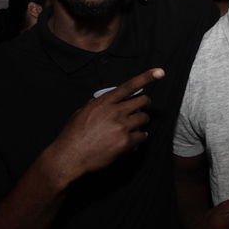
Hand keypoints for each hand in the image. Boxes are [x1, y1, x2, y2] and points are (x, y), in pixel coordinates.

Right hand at [46, 68, 164, 183]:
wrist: (69, 157)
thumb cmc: (73, 134)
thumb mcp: (82, 111)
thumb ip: (98, 103)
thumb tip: (109, 98)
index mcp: (104, 102)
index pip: (130, 86)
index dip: (146, 77)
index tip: (159, 72)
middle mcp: (115, 112)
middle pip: (143, 101)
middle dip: (145, 103)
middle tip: (142, 107)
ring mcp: (121, 127)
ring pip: (144, 118)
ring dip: (141, 121)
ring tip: (133, 126)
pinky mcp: (125, 142)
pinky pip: (142, 136)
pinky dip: (139, 137)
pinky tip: (132, 140)